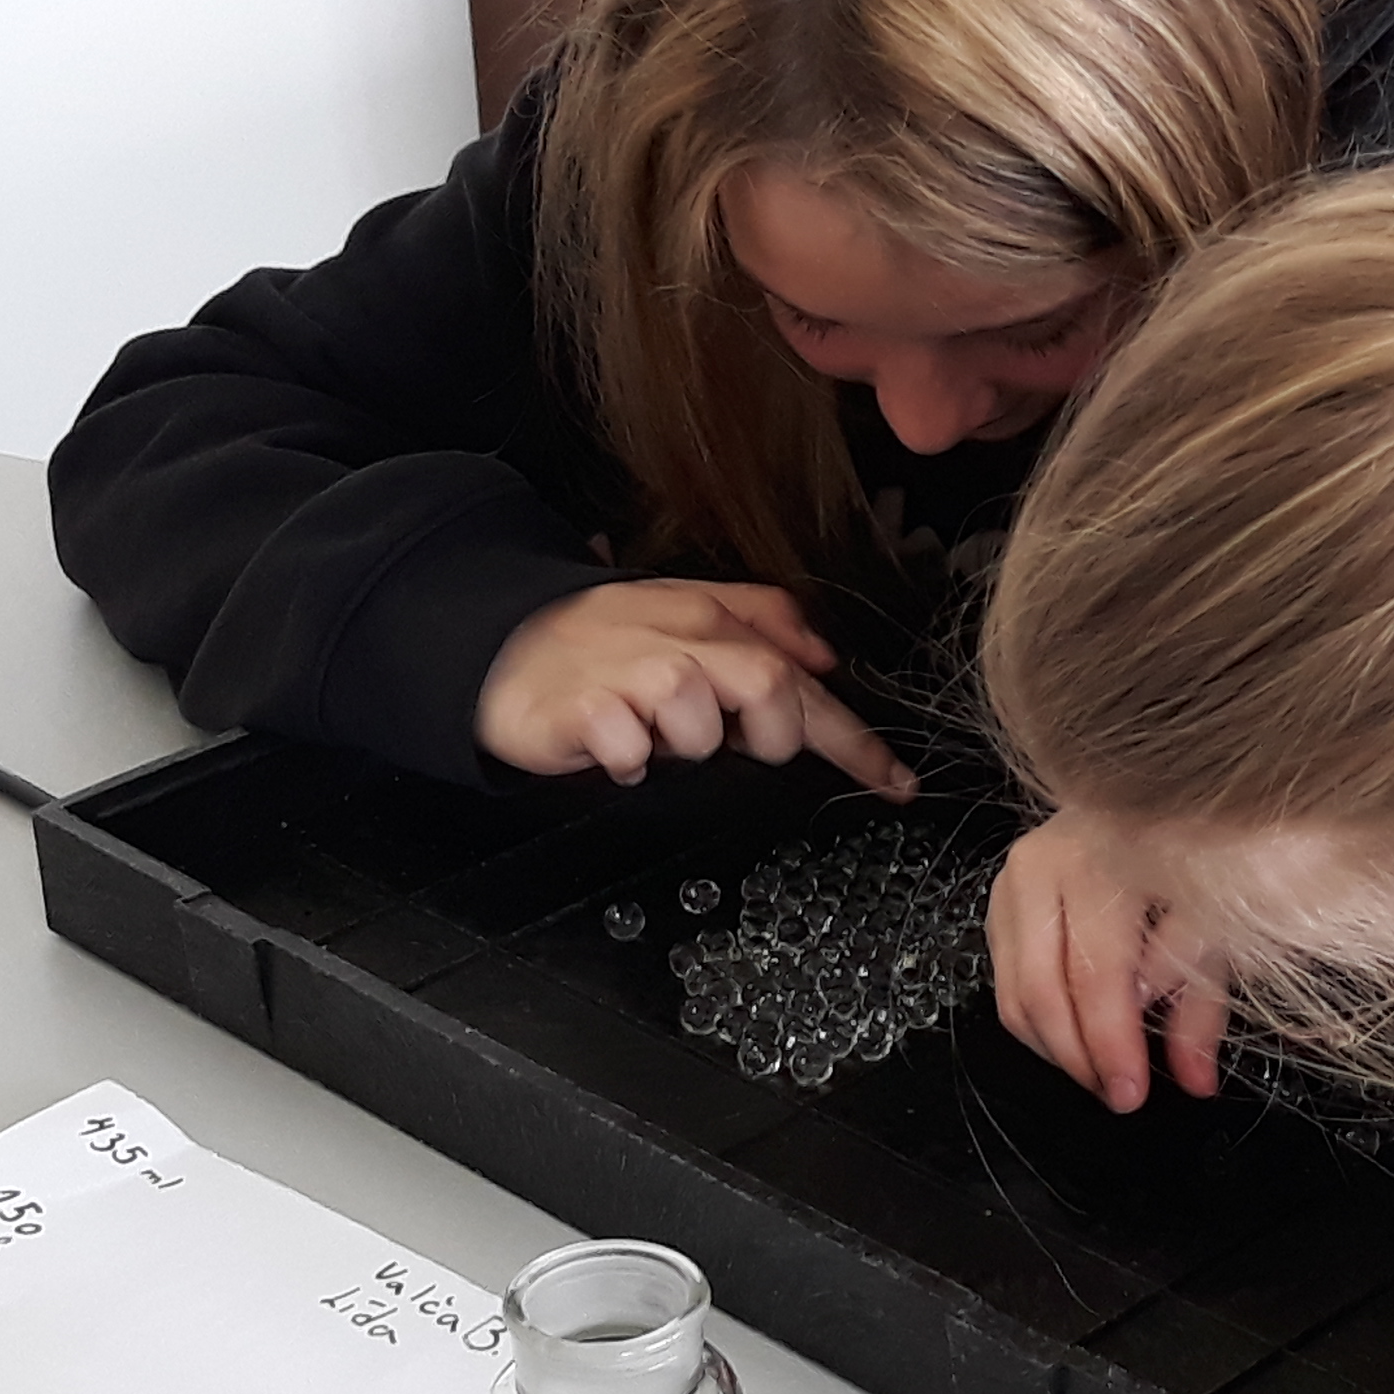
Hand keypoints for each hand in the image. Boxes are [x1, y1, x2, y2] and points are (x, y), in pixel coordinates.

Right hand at [476, 582, 912, 797]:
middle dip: (770, 734)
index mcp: (708, 619)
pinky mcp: (577, 708)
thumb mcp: (684, 612)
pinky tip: (618, 754)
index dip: (853, 735)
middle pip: (764, 685)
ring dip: (687, 745)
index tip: (895, 781)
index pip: (798, 672)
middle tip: (736, 746)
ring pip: (696, 716)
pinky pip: (627, 746)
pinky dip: (629, 761)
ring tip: (658, 740)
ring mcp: (624, 671)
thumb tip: (824, 654)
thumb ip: (760, 622)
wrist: (498, 647)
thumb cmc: (598, 642)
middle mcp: (674, 639)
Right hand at [990, 811, 1224, 1113]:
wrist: (1167, 795)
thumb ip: (1200, 1004)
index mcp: (1103, 857)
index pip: (1095, 974)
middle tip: (1116, 1093)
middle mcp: (1046, 861)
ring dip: (1055, 1047)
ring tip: (1101, 1072)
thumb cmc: (1198, 852)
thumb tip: (1194, 1079)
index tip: (1132, 1092)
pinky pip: (1006, 978)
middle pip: (1042, 989)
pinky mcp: (1003, 894)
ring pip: (1015, 992)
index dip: (1111, 1043)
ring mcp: (1015, 877)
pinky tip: (1077, 1036)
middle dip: (1078, 1056)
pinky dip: (1038, 1020)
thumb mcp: (1216, 921)